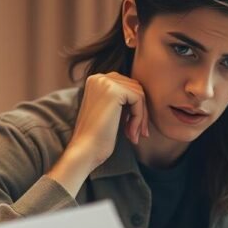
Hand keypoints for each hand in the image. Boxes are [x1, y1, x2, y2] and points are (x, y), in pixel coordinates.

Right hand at [48, 73, 148, 195]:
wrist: (85, 150)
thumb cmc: (97, 136)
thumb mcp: (109, 111)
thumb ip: (121, 100)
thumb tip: (143, 97)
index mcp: (96, 80)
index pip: (127, 86)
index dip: (134, 108)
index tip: (133, 128)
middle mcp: (99, 77)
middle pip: (135, 88)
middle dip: (140, 112)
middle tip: (138, 133)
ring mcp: (106, 82)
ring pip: (139, 94)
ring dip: (140, 117)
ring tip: (133, 135)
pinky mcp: (114, 91)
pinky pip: (139, 100)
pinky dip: (139, 118)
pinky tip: (131, 134)